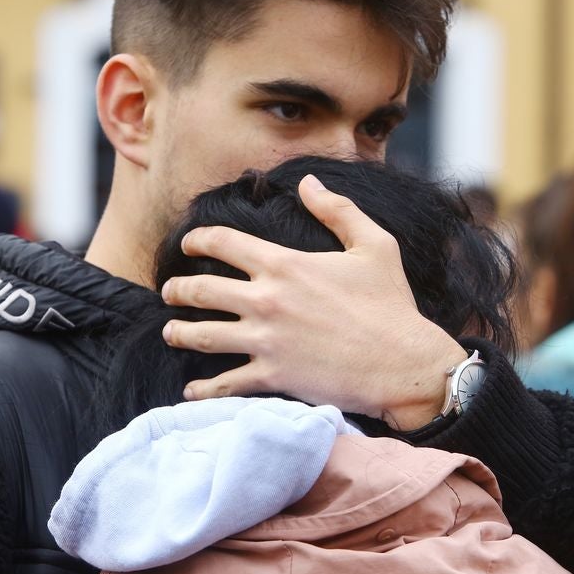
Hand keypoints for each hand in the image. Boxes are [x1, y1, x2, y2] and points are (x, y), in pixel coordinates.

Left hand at [160, 173, 467, 429]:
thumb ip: (338, 210)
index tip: (187, 244)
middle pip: (200, 290)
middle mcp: (266, 300)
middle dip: (177, 290)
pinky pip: (225, 383)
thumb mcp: (373, 245)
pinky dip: (204, 389)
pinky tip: (192, 390)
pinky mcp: (272, 376)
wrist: (403, 364)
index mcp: (285, 264)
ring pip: (202, 336)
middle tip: (170, 292)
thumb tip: (308, 183)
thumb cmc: (391, 304)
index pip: (223, 243)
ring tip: (170, 333)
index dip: (198, 239)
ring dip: (178, 334)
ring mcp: (266, 340)